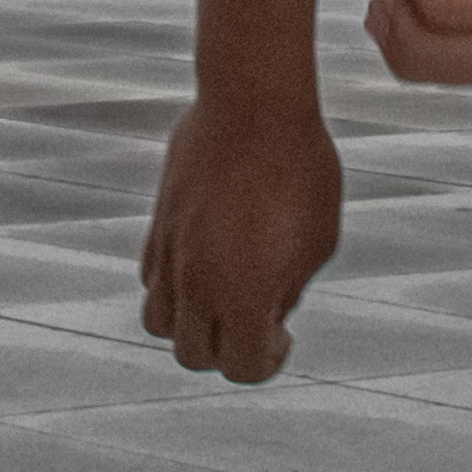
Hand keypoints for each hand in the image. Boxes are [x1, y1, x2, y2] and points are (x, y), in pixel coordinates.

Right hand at [137, 91, 346, 382]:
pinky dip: (174, 287)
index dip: (266, 362)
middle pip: (192, 355)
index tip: (283, 335)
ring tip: (224, 296)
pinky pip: (152, 278)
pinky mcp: (159, 223)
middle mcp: (197, 281)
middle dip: (225, 352)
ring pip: (158, 322)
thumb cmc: (301, 169)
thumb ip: (290, 288)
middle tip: (257, 321)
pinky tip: (209, 259)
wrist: (254, 104)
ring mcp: (171, 252)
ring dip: (190, 324)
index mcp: (243, 294)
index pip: (240, 367)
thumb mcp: (318, 240)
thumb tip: (268, 309)